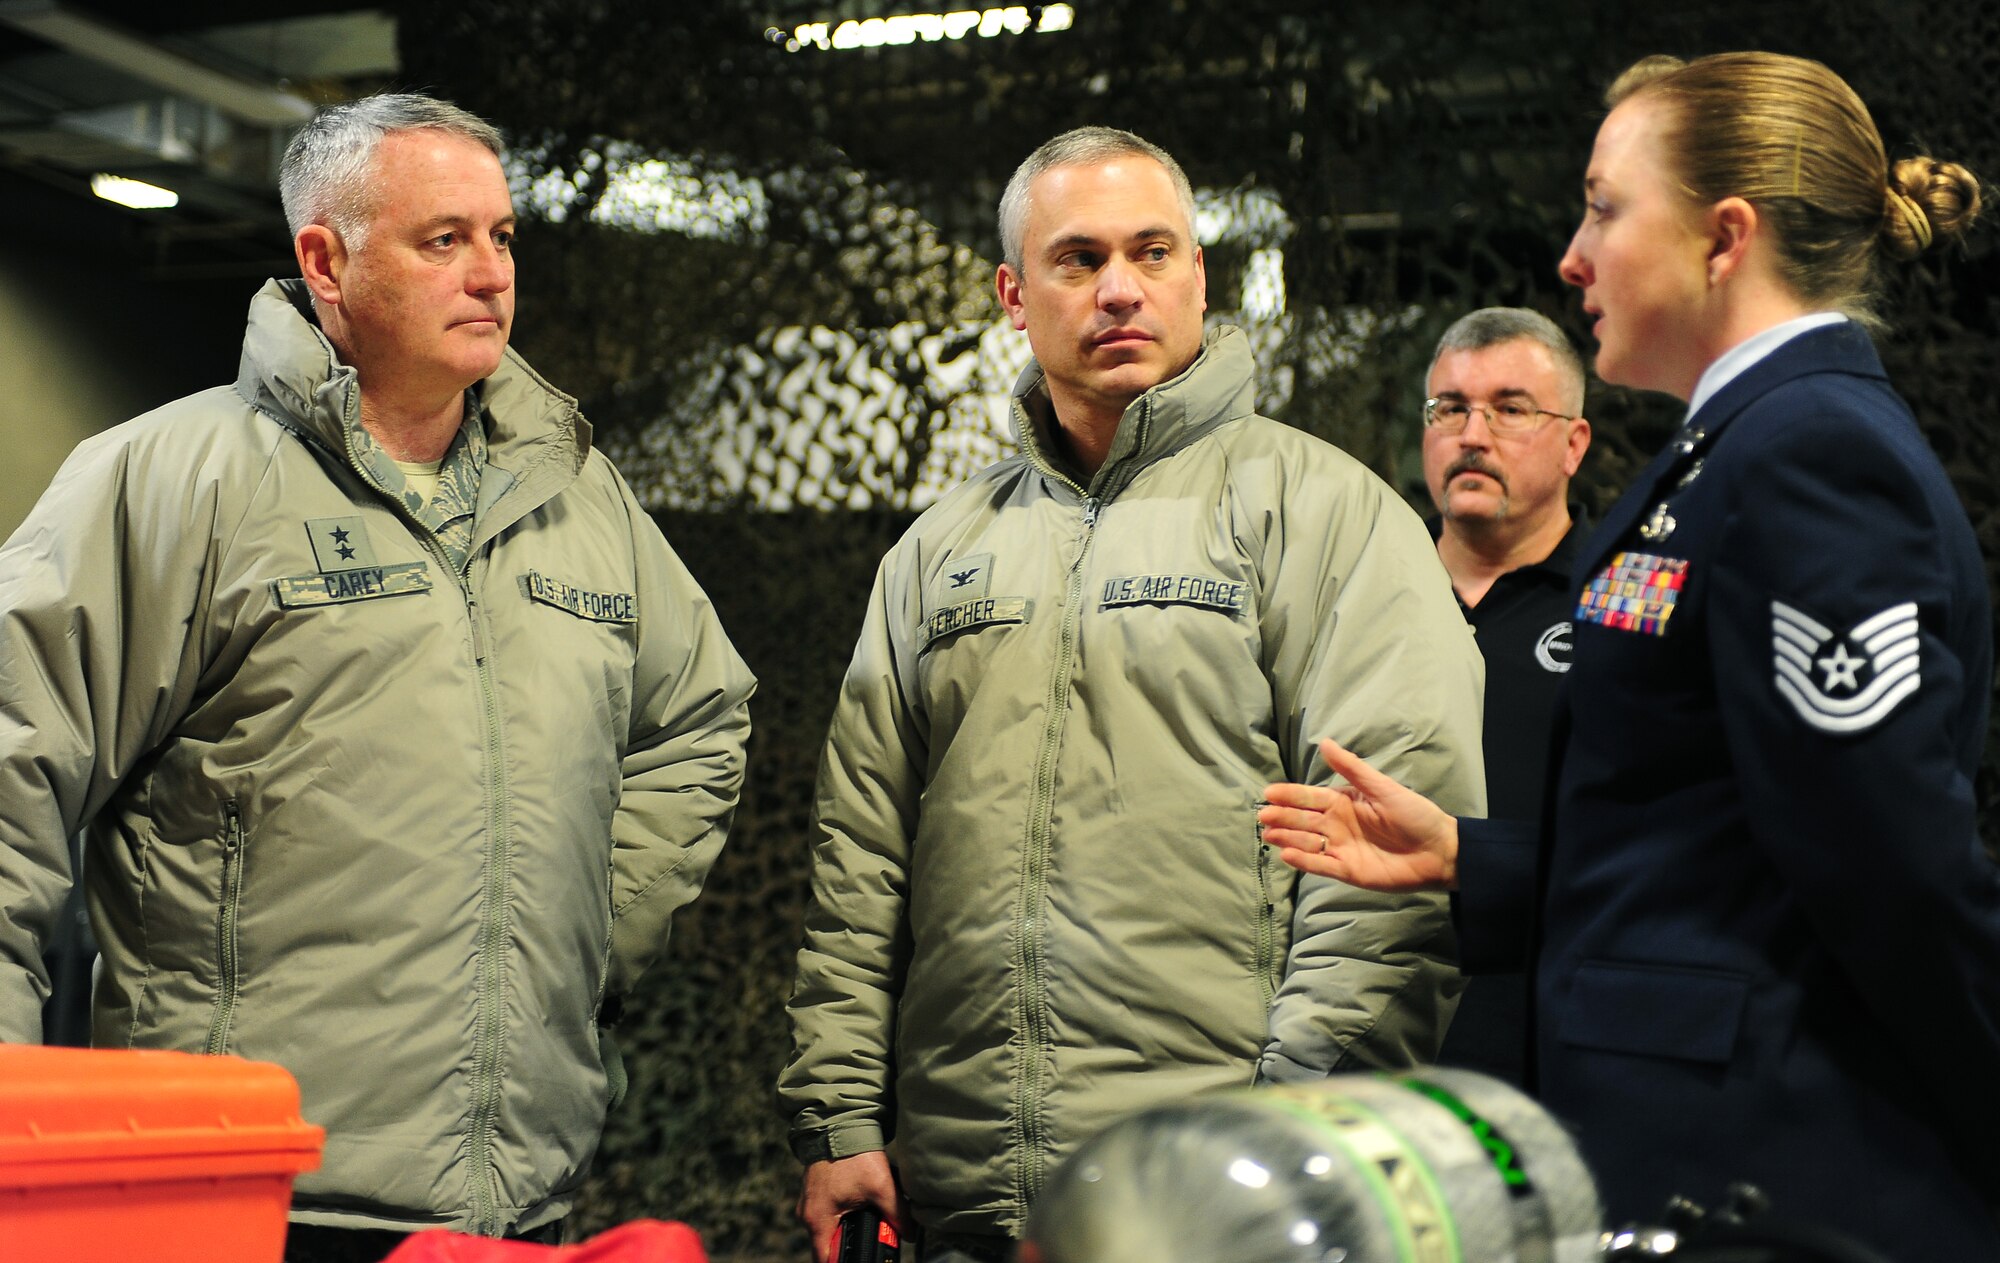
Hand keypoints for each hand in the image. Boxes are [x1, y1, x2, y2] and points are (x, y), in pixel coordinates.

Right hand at [798, 1151, 908, 1262]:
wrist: (840, 1123)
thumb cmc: (854, 1155)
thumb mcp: (881, 1187)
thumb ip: (897, 1214)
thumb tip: (910, 1233)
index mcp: (818, 1220)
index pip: (826, 1259)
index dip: (844, 1261)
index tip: (862, 1258)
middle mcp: (808, 1214)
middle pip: (828, 1244)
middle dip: (851, 1245)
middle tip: (873, 1237)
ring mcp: (810, 1202)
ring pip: (829, 1228)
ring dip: (848, 1228)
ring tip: (869, 1219)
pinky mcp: (816, 1191)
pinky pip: (828, 1213)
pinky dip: (844, 1214)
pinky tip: (860, 1205)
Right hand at [1258, 737, 1459, 889]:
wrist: (1439, 850)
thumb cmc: (1414, 814)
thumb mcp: (1382, 787)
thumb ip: (1352, 768)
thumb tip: (1323, 743)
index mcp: (1344, 803)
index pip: (1310, 797)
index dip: (1290, 795)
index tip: (1269, 792)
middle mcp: (1338, 825)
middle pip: (1303, 820)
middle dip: (1282, 817)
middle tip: (1263, 815)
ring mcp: (1341, 849)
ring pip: (1307, 842)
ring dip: (1287, 837)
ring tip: (1269, 834)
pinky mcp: (1347, 871)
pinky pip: (1321, 865)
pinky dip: (1304, 861)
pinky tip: (1287, 854)